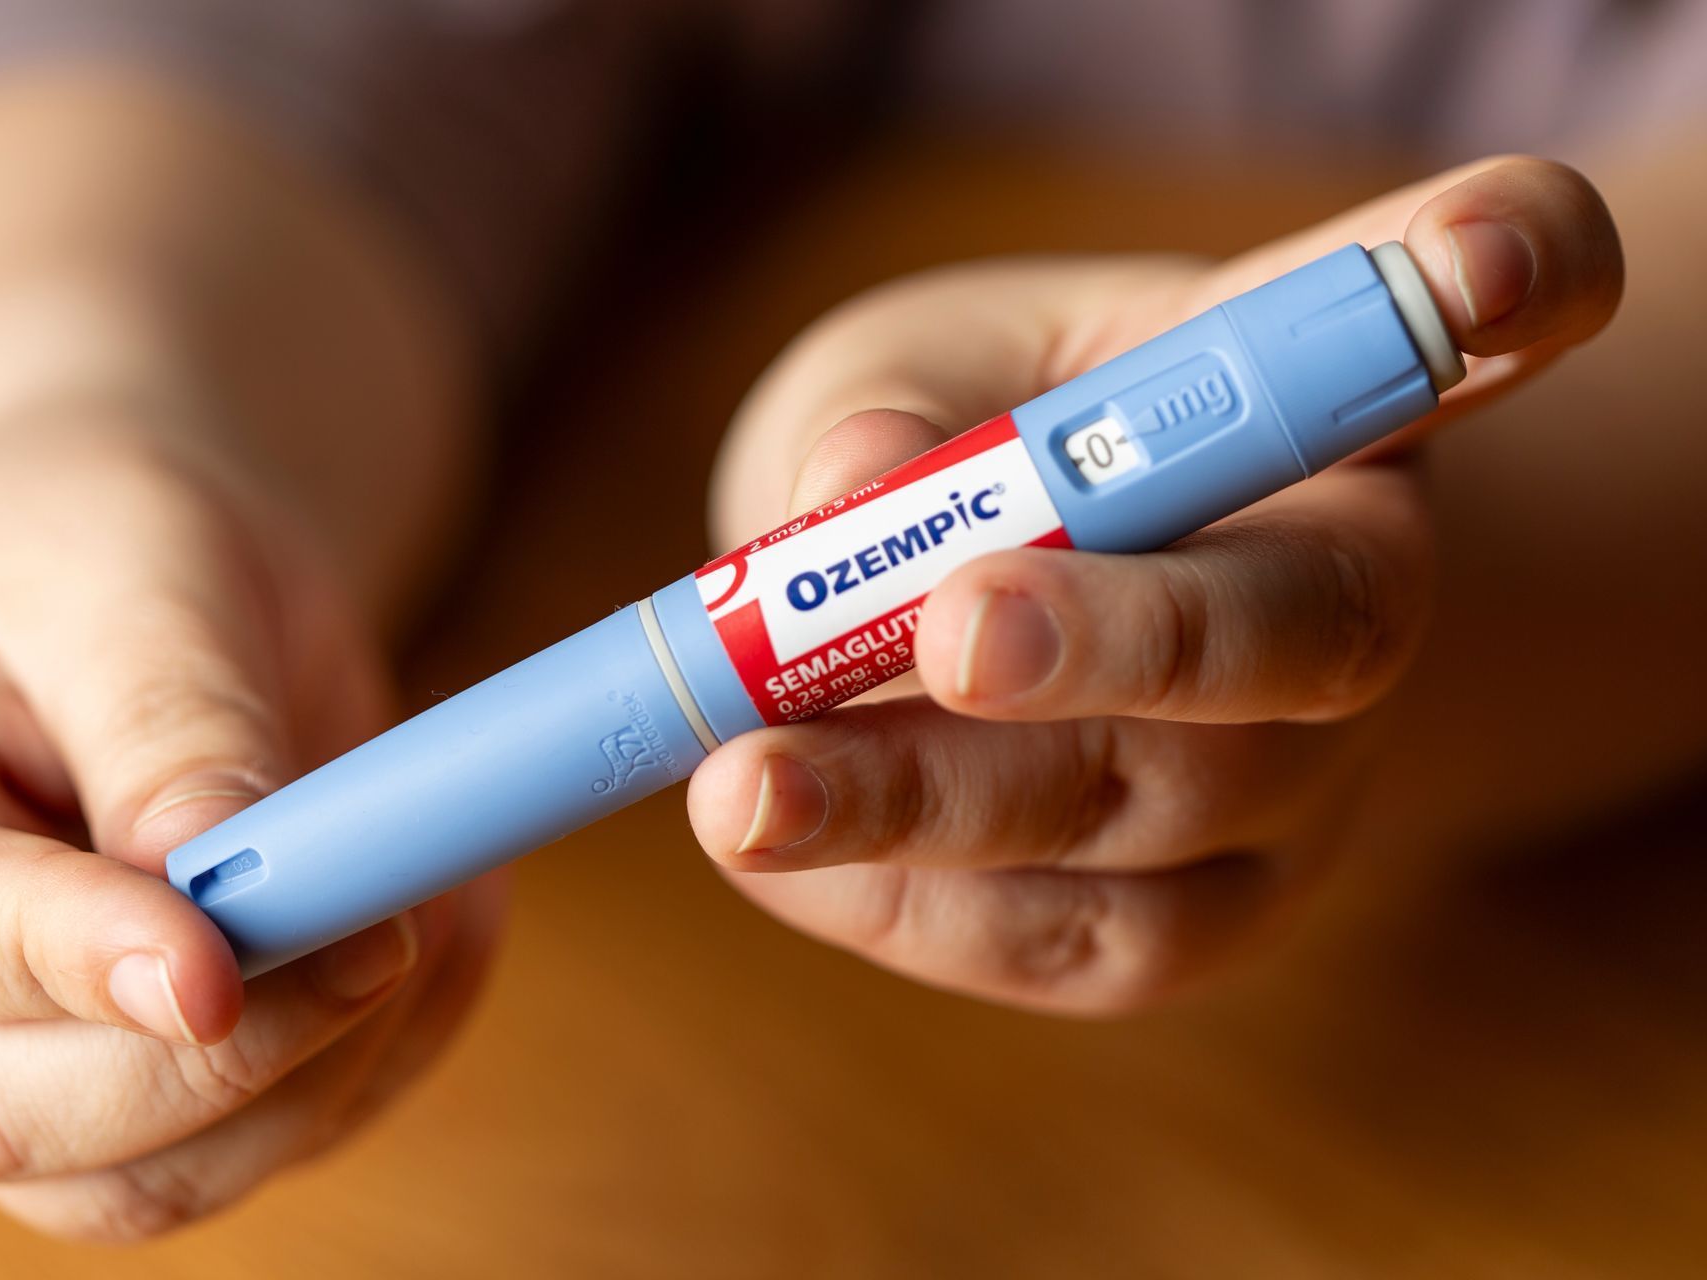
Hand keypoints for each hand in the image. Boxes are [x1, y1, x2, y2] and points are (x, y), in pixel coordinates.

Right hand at [0, 413, 502, 1239]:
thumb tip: (217, 868)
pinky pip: (279, 1140)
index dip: (63, 964)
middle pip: (7, 1115)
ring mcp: (21, 1056)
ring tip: (432, 896)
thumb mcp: (131, 573)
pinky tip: (442, 919)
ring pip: (155, 1177)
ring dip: (328, 1070)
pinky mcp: (156, 1092)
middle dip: (220, 1054)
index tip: (216, 962)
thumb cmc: (104, 548)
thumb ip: (167, 718)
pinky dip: (393, 1054)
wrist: (146, 587)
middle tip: (383, 935)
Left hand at [688, 157, 1621, 1013]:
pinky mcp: (1207, 916)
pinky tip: (784, 851)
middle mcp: (1351, 592)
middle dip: (1123, 638)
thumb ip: (900, 408)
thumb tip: (848, 483)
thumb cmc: (973, 456)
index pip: (1465, 303)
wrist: (1016, 622)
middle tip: (946, 634)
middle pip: (1305, 629)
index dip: (1506, 270)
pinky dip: (917, 904)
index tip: (1485, 273)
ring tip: (744, 792)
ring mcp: (1302, 780)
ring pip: (1164, 817)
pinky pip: (1086, 942)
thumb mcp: (929, 371)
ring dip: (940, 810)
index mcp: (1310, 396)